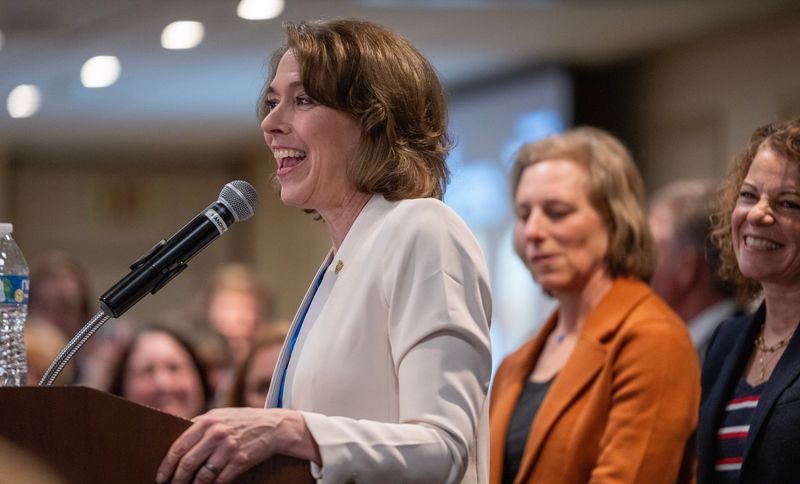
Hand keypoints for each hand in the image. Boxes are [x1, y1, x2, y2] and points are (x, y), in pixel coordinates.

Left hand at [156, 407, 319, 483]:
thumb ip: (200, 425)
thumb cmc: (243, 421)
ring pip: (203, 475)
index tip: (161, 476)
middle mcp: (216, 433)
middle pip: (188, 463)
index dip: (167, 464)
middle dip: (177, 479)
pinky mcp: (240, 460)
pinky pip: (220, 480)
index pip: (179, 446)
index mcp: (207, 420)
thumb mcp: (220, 415)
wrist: (274, 426)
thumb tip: (176, 443)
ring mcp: (229, 447)